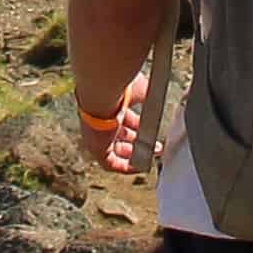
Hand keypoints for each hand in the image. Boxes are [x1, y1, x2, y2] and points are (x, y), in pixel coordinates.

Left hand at [75, 65, 150, 179]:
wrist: (103, 90)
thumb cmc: (118, 86)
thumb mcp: (139, 90)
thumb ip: (147, 95)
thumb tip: (156, 94)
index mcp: (107, 102)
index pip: (122, 116)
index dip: (138, 123)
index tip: (150, 127)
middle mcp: (99, 119)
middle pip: (119, 134)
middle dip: (138, 140)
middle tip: (154, 145)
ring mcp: (96, 134)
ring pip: (116, 149)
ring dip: (134, 154)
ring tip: (152, 155)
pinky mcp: (96, 148)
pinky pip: (112, 163)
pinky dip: (126, 166)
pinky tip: (140, 166)